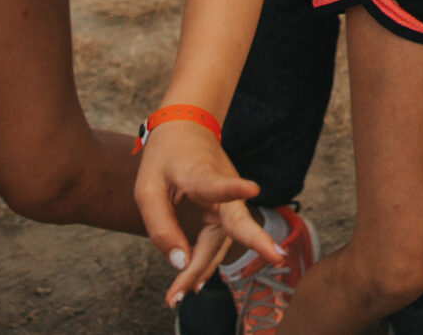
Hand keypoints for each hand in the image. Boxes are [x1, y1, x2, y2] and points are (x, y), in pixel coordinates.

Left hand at [135, 119, 275, 308]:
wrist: (186, 128)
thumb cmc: (165, 158)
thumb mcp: (147, 189)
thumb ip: (161, 227)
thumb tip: (180, 264)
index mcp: (200, 172)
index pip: (219, 182)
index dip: (235, 187)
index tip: (253, 187)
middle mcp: (223, 187)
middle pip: (237, 221)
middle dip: (255, 241)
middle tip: (275, 258)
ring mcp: (228, 200)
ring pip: (223, 240)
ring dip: (205, 267)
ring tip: (181, 292)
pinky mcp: (225, 211)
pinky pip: (218, 241)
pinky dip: (206, 261)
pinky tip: (196, 281)